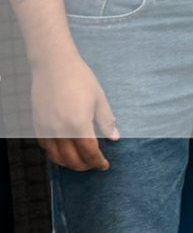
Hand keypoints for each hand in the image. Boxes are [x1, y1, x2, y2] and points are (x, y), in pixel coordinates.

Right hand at [32, 53, 117, 170]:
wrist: (54, 66)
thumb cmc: (80, 79)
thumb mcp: (99, 99)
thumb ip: (106, 121)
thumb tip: (115, 138)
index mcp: (79, 124)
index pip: (89, 152)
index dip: (98, 162)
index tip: (105, 165)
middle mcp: (60, 130)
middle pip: (72, 159)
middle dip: (85, 166)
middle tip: (94, 165)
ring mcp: (46, 129)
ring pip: (56, 157)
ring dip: (69, 163)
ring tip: (81, 161)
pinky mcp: (36, 125)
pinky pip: (46, 147)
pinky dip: (56, 154)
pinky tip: (64, 151)